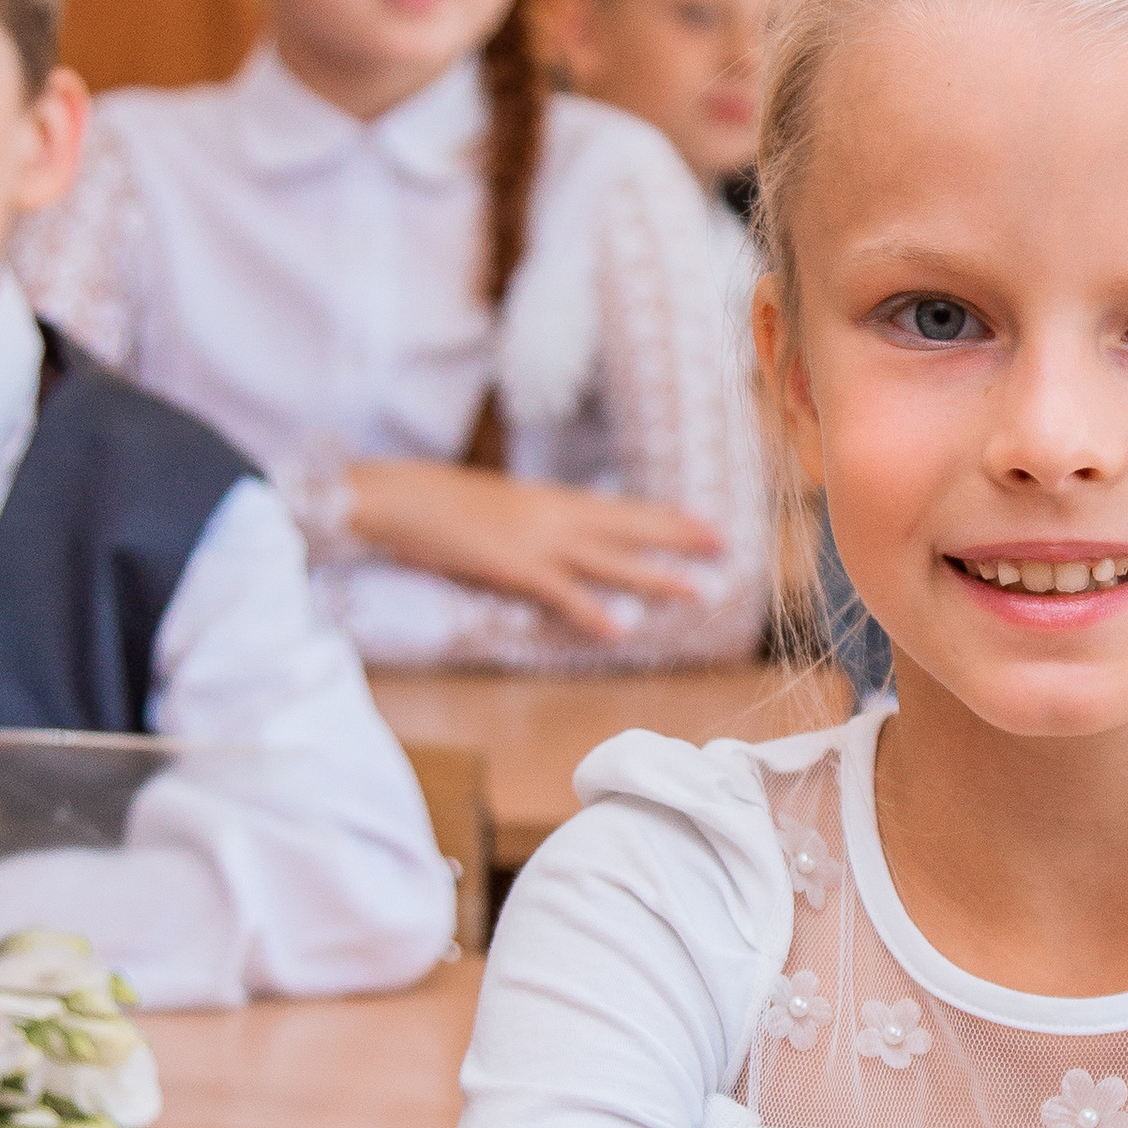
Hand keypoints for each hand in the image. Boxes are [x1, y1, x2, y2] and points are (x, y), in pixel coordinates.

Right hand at [346, 460, 724, 638]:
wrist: (402, 497)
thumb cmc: (440, 501)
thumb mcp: (498, 504)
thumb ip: (531, 520)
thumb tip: (553, 534)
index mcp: (553, 499)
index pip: (623, 509)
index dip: (666, 517)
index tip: (704, 521)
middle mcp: (557, 516)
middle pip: (632, 527)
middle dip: (680, 537)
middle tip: (725, 544)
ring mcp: (540, 543)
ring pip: (612, 562)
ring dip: (656, 578)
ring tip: (696, 591)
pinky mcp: (515, 569)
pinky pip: (563, 596)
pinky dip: (591, 614)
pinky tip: (619, 631)